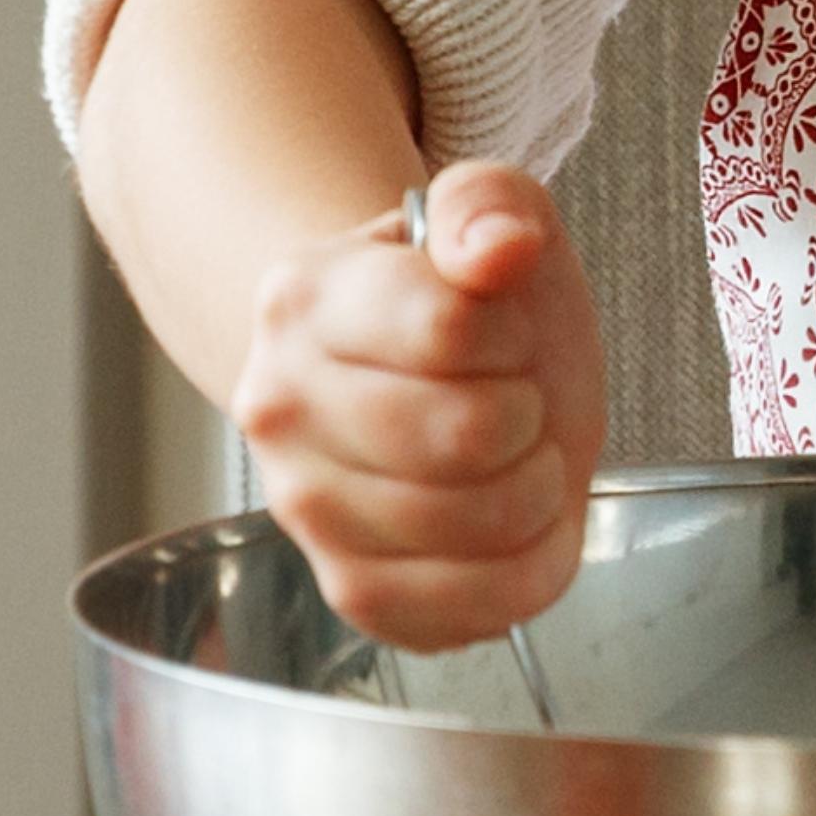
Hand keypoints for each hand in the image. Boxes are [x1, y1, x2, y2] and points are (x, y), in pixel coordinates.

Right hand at [229, 162, 598, 648]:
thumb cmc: (462, 302)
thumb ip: (490, 206)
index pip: (450, 327)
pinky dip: (527, 572)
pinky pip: (465, 609)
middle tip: (515, 402)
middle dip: (529, 415)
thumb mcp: (488, 214)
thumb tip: (499, 248)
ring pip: (472, 524)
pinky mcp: (349, 591)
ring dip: (537, 491)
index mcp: (303, 297)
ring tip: (514, 459)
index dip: (513, 332)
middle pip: (465, 435)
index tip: (502, 331)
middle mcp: (278, 408)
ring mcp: (304, 509)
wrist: (417, 381)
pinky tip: (517, 528)